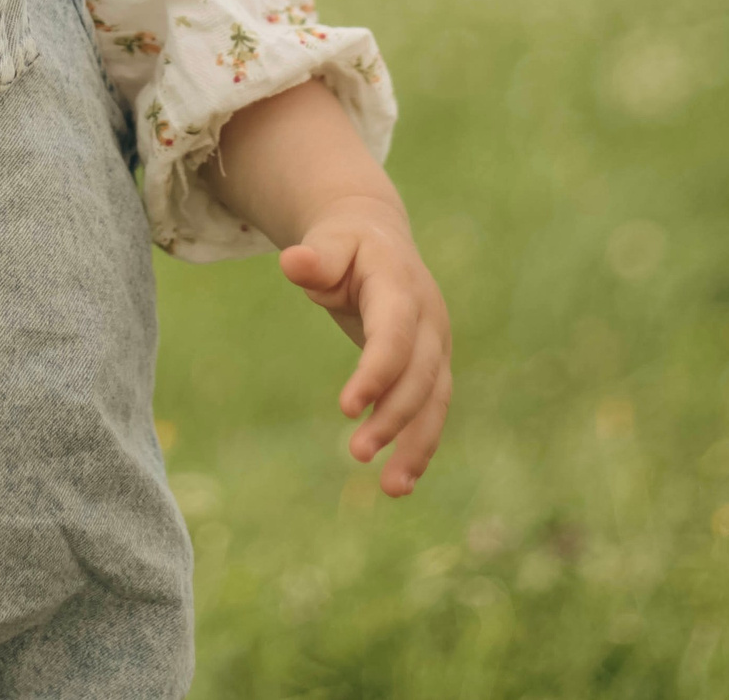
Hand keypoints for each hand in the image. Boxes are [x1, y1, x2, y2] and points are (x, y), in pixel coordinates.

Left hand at [279, 196, 452, 496]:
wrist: (379, 239)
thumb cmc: (344, 244)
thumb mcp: (328, 242)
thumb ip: (315, 258)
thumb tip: (292, 262)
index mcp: (401, 286)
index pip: (394, 335)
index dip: (376, 372)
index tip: (347, 408)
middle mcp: (429, 318)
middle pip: (419, 375)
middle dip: (393, 417)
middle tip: (356, 453)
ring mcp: (436, 344)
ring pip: (434, 401)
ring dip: (416, 445)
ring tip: (392, 489)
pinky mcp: (433, 366)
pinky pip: (432, 410)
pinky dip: (420, 445)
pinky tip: (401, 482)